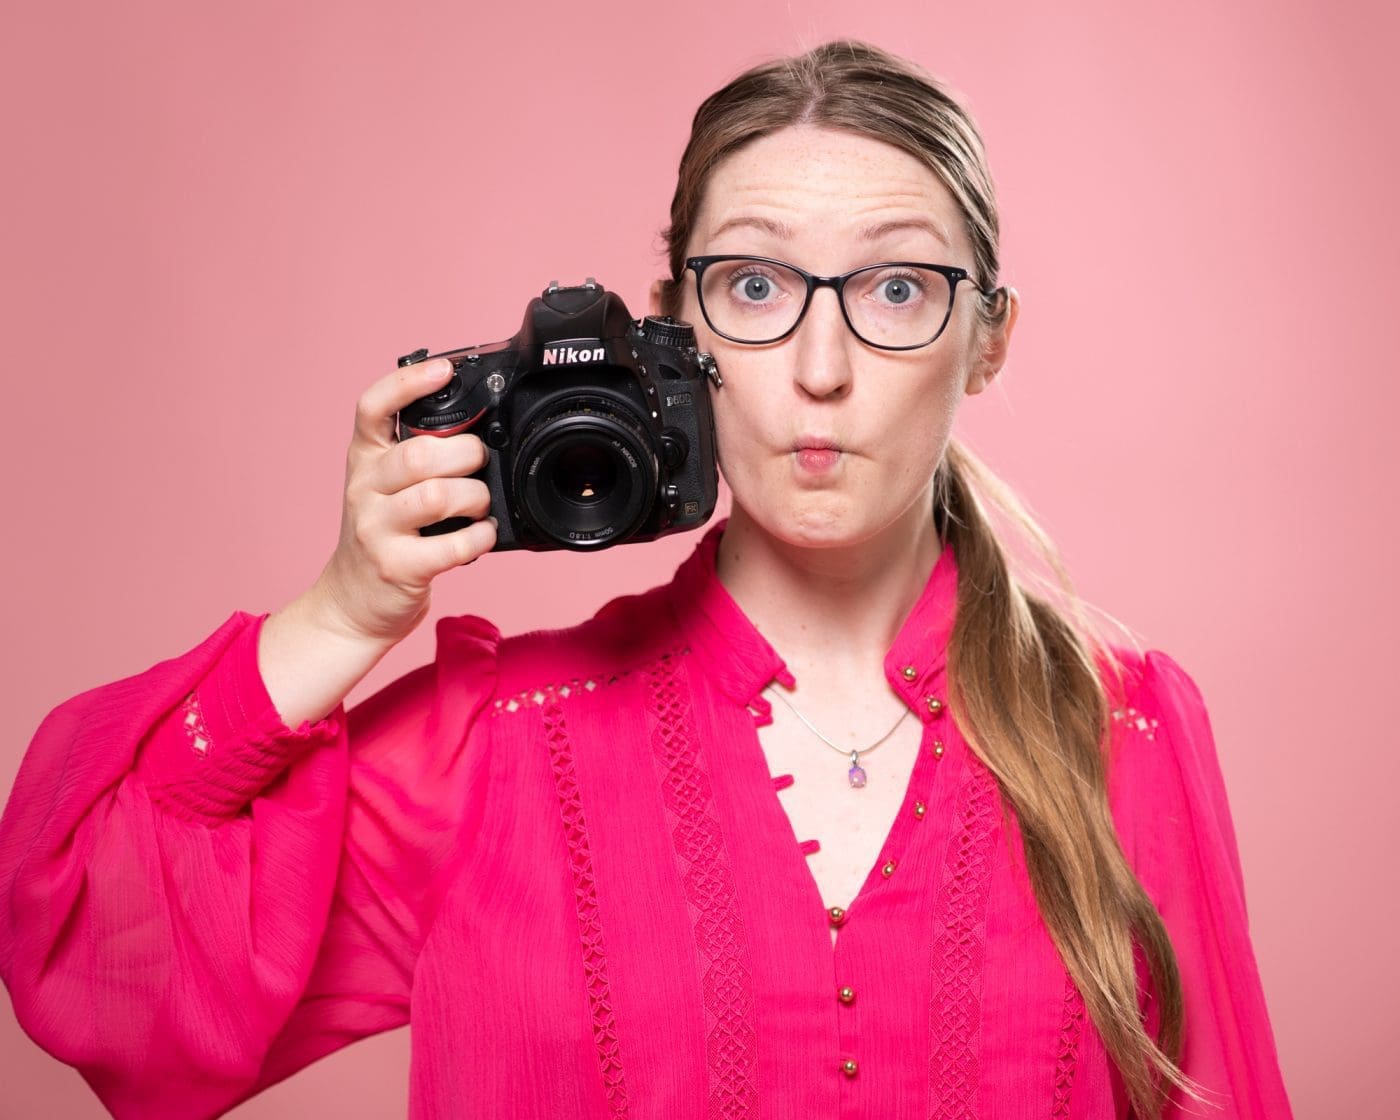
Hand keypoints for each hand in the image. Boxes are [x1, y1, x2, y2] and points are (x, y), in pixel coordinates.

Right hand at [313, 358, 496, 644]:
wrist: (353, 602)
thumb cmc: (384, 537)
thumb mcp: (386, 488)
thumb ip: (417, 457)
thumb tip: (479, 433)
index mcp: (364, 460)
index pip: (372, 408)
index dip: (408, 383)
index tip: (444, 370)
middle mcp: (364, 489)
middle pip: (420, 454)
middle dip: (467, 455)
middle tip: (480, 465)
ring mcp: (376, 529)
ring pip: (437, 495)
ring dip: (475, 498)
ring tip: (479, 506)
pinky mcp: (396, 567)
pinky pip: (451, 546)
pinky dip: (478, 538)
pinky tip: (481, 536)